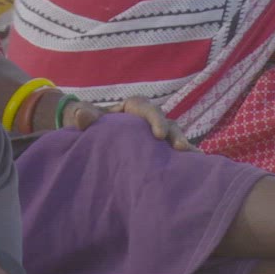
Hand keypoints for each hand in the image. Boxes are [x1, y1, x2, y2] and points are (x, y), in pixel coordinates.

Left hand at [63, 94, 193, 150]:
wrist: (82, 137)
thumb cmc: (82, 123)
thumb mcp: (79, 119)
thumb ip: (81, 116)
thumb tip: (82, 115)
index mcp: (128, 109)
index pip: (144, 108)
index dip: (154, 118)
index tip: (158, 134)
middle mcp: (144, 120)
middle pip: (164, 122)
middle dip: (174, 134)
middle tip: (181, 148)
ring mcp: (150, 135)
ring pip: (171, 136)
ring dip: (182, 145)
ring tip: (194, 158)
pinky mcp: (153, 150)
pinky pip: (169, 151)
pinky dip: (181, 157)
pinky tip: (196, 166)